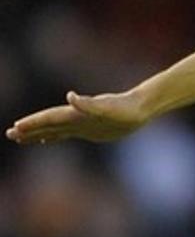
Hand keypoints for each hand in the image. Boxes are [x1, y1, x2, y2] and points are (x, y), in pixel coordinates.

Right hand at [5, 90, 149, 144]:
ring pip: (53, 129)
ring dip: (36, 133)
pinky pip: (65, 134)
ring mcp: (81, 123)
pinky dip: (53, 136)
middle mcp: (76, 117)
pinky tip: (46, 140)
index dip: (34, 122)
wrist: (140, 108)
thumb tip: (69, 96)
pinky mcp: (89, 130)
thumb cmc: (126, 108)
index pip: (50, 117)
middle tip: (9, 134)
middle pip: (47, 123)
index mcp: (77, 113)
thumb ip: (88, 104)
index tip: (17, 127)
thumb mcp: (108, 108)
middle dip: (29, 129)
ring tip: (19, 138)